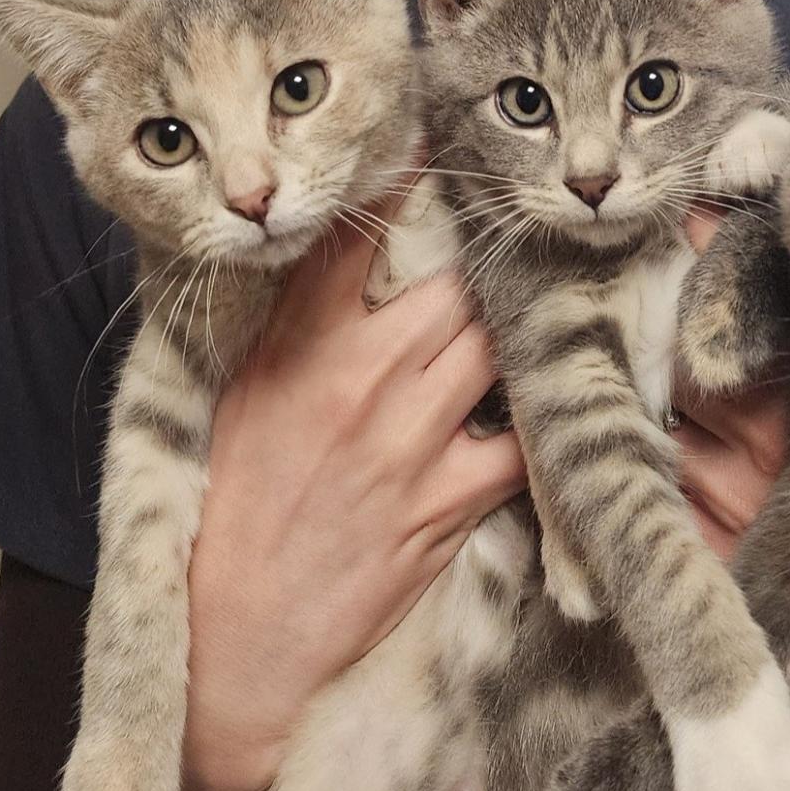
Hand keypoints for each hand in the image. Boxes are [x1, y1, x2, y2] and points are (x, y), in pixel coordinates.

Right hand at [180, 200, 525, 790]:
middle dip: (493, 256)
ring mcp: (409, 445)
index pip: (352, 244)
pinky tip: (551, 406)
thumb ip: (288, 328)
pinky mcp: (444, 507)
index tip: (439, 149)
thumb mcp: (237, 401)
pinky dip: (538, 422)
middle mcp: (359, 383)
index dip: (404, 184)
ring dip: (524, 327)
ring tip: (557, 300)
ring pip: (497, 349)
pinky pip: (518, 445)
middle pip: (456, 286)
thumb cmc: (233, 512)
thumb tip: (329, 256)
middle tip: (526, 230)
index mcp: (297, 351)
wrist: (238, 641)